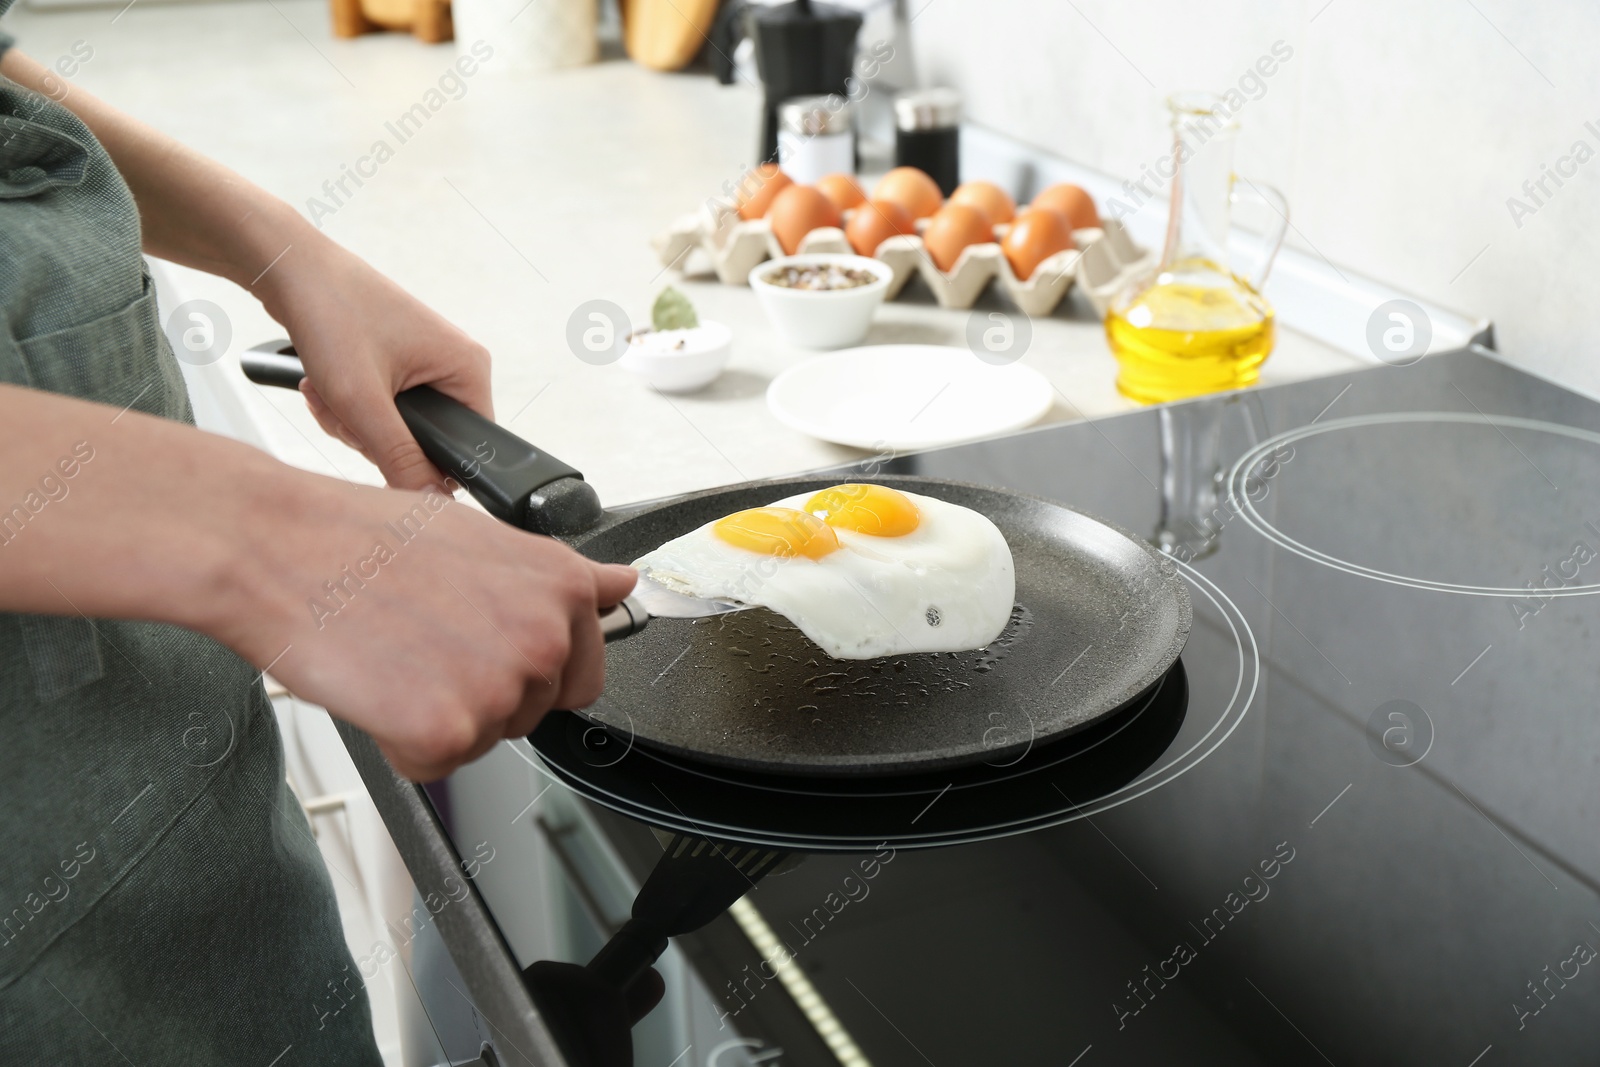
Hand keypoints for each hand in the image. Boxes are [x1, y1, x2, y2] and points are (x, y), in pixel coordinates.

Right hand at [213, 474, 635, 780]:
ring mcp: (501, 687)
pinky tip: (376, 686)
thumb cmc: (364, 538)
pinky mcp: (448, 731)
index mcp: (562, 587)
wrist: (278, 546)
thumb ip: (557, 578)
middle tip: (424, 644)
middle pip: (533, 712)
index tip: (484, 648)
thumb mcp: (484, 537)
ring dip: (440, 716)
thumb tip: (623, 585)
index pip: (584, 671)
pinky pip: (435, 767)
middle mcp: (545, 637)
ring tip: (395, 653)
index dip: (527, 668)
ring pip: (484, 741)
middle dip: (484, 693)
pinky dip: (399, 744)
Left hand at [260, 241, 493, 489]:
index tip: (379, 447)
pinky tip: (322, 385)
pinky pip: (380, 410)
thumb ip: (399, 458)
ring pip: (396, 430)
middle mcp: (454, 366)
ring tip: (325, 391)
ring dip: (352, 422)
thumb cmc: (332, 313)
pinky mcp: (398, 363)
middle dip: (373, 438)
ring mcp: (426, 363)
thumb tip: (429, 505)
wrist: (290, 267)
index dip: (422, 464)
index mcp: (468, 369)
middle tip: (341, 411)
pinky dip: (347, 406)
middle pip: (425, 443)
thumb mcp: (362, 399)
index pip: (468, 449)